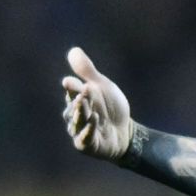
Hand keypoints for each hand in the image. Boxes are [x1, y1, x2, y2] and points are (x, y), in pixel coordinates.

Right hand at [59, 46, 134, 162]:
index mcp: (77, 99)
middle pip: (74, 107)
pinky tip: (94, 121)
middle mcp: (75, 115)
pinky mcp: (87, 145)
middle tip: (84, 93)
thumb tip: (73, 50)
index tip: (70, 82)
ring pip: (77, 123)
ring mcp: (80, 131)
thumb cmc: (111, 107)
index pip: (71, 92)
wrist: (125, 131)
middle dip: (79, 101)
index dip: (72, 88)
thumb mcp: (101, 86)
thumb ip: (87, 70)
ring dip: (82, 115)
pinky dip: (88, 130)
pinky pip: (84, 139)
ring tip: (89, 108)